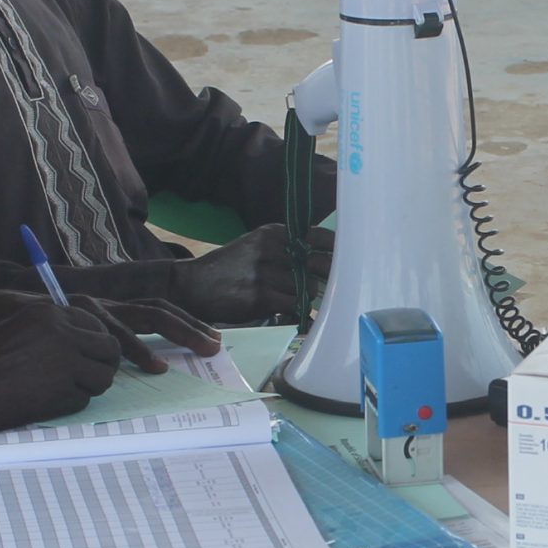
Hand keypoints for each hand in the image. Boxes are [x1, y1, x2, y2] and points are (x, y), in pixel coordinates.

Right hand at [0, 303, 124, 436]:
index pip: (97, 325)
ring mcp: (66, 361)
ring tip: (59, 392)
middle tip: (85, 380)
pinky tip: (42, 403)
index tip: (90, 358)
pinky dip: (68, 405)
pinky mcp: (62, 391)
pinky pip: (83, 400)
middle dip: (101, 366)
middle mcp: (63, 332)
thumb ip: (49, 333)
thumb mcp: (16, 331)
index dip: (96, 345)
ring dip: (87, 388)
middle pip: (110, 350)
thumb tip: (82, 346)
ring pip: (103, 378)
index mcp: (50, 313)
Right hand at [70, 295, 223, 368]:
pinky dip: (132, 354)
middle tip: (215, 346)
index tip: (212, 336)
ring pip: (139, 321)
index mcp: (109, 306)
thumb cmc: (39, 336)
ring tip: (182, 360)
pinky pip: (111, 340)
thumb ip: (100, 345)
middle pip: (156, 310)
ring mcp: (90, 311)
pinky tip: (147, 368)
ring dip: (163, 340)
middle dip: (189, 327)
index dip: (186, 321)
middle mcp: (104, 303)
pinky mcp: (75, 320)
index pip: (156, 310)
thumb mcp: (76, 336)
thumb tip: (130, 365)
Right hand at [166, 224, 333, 323]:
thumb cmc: (229, 269)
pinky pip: (294, 305)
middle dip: (333, 277)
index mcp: (273, 232)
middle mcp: (270, 248)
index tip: (355, 259)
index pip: (318, 237)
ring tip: (316, 304)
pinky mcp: (260, 296)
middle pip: (318, 263)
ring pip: (308, 287)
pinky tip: (301, 315)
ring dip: (313, 298)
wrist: (192, 285)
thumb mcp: (255, 246)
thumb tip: (327, 262)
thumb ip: (286, 250)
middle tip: (344, 287)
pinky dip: (301, 312)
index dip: (338, 250)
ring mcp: (265, 272)